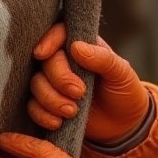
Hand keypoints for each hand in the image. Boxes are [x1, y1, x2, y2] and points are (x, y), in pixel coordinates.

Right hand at [27, 23, 150, 143]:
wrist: (124, 124)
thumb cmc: (125, 91)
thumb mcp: (122, 73)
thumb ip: (103, 58)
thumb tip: (76, 47)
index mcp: (82, 45)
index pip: (58, 33)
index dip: (47, 41)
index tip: (42, 54)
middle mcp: (64, 61)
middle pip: (45, 62)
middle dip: (58, 79)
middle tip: (79, 93)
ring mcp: (54, 83)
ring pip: (36, 84)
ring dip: (50, 99)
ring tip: (72, 111)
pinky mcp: (49, 105)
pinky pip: (32, 106)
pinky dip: (42, 115)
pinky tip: (58, 122)